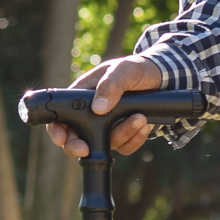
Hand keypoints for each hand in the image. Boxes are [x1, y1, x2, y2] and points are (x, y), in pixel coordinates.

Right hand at [46, 56, 162, 157]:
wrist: (163, 81)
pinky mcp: (123, 136)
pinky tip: (144, 124)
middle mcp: (93, 114)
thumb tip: (98, 108)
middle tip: (86, 149)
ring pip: (105, 144)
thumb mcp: (124, 70)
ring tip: (140, 118)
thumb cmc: (138, 70)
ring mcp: (107, 127)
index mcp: (84, 95)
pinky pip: (125, 148)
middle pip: (76, 138)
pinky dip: (135, 139)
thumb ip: (111, 85)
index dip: (57, 129)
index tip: (60, 138)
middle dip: (80, 147)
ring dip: (123, 134)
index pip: (61, 114)